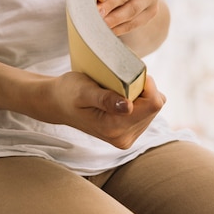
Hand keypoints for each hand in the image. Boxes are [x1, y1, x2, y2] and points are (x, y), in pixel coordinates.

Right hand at [43, 72, 165, 148]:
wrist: (59, 104)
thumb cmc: (69, 92)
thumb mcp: (84, 91)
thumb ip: (106, 99)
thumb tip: (128, 107)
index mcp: (114, 128)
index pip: (153, 104)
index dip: (148, 85)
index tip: (131, 75)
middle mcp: (124, 137)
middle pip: (155, 106)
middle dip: (144, 90)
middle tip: (120, 83)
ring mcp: (127, 137)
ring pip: (153, 109)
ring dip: (142, 95)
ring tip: (118, 91)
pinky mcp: (129, 133)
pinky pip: (148, 112)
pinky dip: (140, 101)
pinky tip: (123, 98)